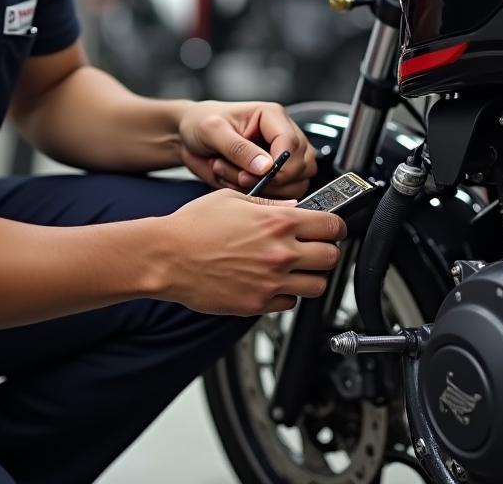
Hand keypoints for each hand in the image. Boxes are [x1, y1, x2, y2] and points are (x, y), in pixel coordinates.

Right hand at [161, 190, 345, 314]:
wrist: (166, 256)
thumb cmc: (194, 225)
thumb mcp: (234, 199)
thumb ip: (270, 204)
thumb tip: (294, 206)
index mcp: (278, 221)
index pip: (331, 226)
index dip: (336, 226)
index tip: (332, 228)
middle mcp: (280, 252)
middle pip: (331, 258)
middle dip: (327, 251)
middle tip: (315, 248)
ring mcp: (271, 281)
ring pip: (317, 286)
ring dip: (311, 276)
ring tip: (296, 268)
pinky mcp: (257, 304)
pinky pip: (289, 303)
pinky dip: (287, 294)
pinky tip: (273, 282)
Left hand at [178, 100, 317, 198]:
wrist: (187, 137)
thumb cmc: (200, 123)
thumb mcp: (213, 130)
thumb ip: (239, 148)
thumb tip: (266, 166)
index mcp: (272, 117)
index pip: (293, 145)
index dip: (281, 166)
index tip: (258, 175)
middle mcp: (281, 136)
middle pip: (302, 168)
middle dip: (270, 180)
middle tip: (239, 176)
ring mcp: (279, 158)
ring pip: (293, 185)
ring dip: (261, 189)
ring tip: (230, 174)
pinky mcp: (272, 177)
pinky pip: (278, 196)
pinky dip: (256, 196)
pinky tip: (233, 181)